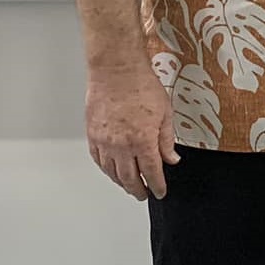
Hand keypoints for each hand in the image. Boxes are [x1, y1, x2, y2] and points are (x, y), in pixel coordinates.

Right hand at [86, 62, 179, 200]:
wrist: (116, 70)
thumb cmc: (141, 86)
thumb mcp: (165, 113)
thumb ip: (167, 140)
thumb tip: (171, 159)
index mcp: (143, 141)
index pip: (151, 173)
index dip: (157, 186)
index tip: (160, 191)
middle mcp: (121, 146)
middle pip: (129, 178)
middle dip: (138, 189)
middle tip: (143, 194)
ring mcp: (104, 142)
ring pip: (112, 172)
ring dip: (121, 182)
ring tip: (129, 186)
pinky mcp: (92, 135)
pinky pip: (98, 160)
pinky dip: (106, 169)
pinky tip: (111, 171)